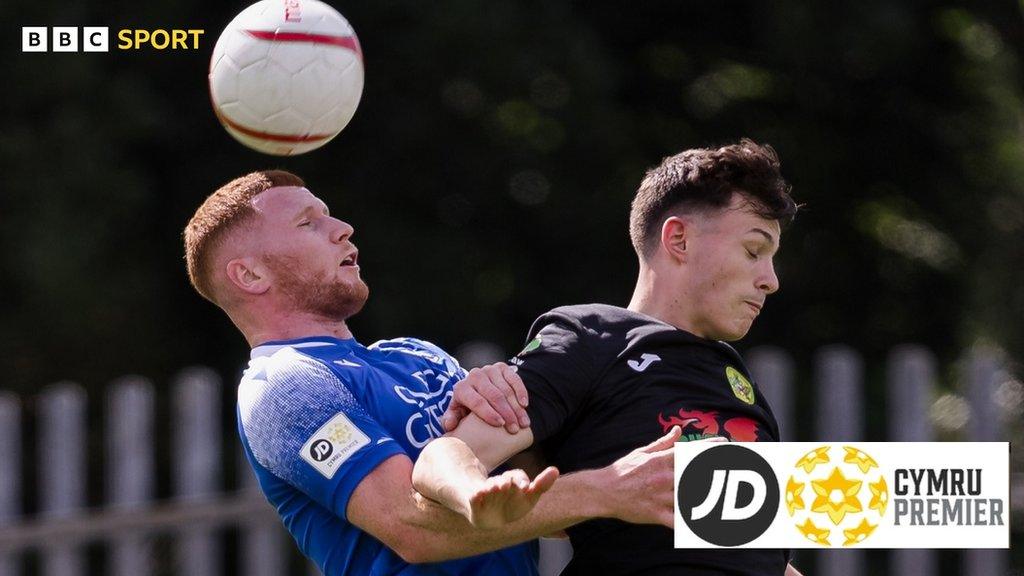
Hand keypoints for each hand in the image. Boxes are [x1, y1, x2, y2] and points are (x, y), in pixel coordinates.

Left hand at [441, 363, 529, 433]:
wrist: (477, 389)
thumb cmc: (467, 407)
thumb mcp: (457, 413)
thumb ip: (451, 420)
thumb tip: (450, 425)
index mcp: (461, 388)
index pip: (477, 401)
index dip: (488, 413)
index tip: (500, 425)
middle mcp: (474, 376)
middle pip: (494, 396)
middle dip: (506, 413)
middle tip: (514, 428)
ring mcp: (489, 370)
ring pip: (506, 390)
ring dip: (516, 408)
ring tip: (523, 423)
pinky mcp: (502, 368)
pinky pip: (514, 379)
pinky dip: (521, 391)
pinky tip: (525, 405)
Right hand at [464, 466, 558, 528]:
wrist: (492, 518)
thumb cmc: (513, 505)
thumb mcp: (529, 498)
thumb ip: (541, 485)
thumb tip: (555, 469)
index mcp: (513, 481)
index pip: (517, 476)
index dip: (521, 480)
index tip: (525, 488)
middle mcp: (499, 483)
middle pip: (503, 480)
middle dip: (505, 482)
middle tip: (506, 485)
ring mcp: (486, 491)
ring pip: (489, 486)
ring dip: (492, 486)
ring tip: (495, 488)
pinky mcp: (475, 501)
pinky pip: (474, 497)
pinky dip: (476, 495)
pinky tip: (479, 494)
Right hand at [599, 427, 725, 527]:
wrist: (603, 491)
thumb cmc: (623, 470)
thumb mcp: (642, 452)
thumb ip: (663, 443)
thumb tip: (678, 431)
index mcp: (661, 460)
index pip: (692, 452)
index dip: (712, 447)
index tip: (727, 444)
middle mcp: (664, 477)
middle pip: (697, 474)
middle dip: (718, 471)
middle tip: (735, 469)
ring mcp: (661, 497)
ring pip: (692, 499)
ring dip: (710, 498)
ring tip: (729, 497)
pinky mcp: (656, 514)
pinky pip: (678, 523)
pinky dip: (692, 526)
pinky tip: (705, 527)